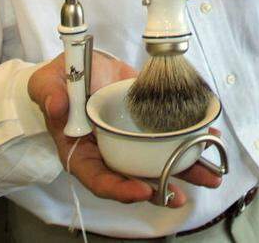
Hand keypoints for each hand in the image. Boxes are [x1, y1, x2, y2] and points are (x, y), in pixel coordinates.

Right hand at [28, 52, 222, 204]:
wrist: (80, 63)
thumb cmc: (59, 81)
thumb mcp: (49, 83)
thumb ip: (52, 94)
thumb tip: (57, 104)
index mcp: (81, 152)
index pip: (99, 179)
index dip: (120, 188)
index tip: (142, 189)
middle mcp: (108, 152)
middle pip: (133, 178)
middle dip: (159, 189)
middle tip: (181, 196)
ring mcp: (129, 139)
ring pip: (157, 162)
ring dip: (183, 171)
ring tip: (210, 177)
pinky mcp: (146, 123)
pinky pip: (169, 135)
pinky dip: (190, 138)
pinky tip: (210, 138)